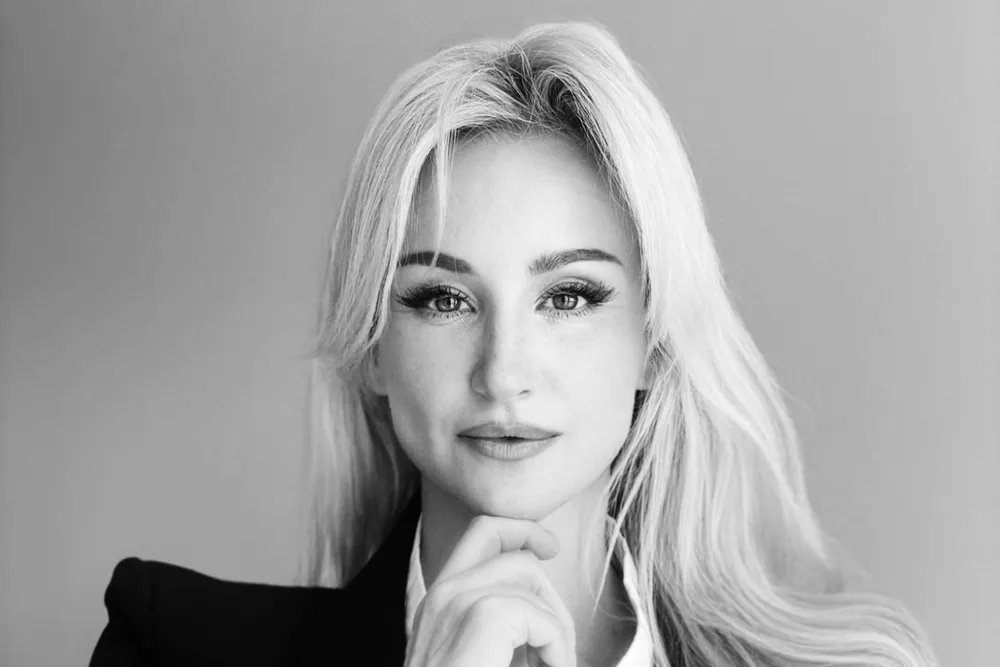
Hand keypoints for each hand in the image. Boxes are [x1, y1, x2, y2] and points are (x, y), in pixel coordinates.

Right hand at [403, 515, 576, 666]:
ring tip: (554, 665)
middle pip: (504, 539)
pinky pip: (540, 616)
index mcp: (439, 601)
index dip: (519, 529)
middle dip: (542, 567)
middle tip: (561, 617)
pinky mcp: (483, 616)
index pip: (479, 534)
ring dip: (556, 623)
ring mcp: (459, 600)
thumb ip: (499, 630)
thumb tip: (543, 616)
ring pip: (529, 577)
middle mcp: (443, 592)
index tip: (548, 546)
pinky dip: (558, 648)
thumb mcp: (478, 653)